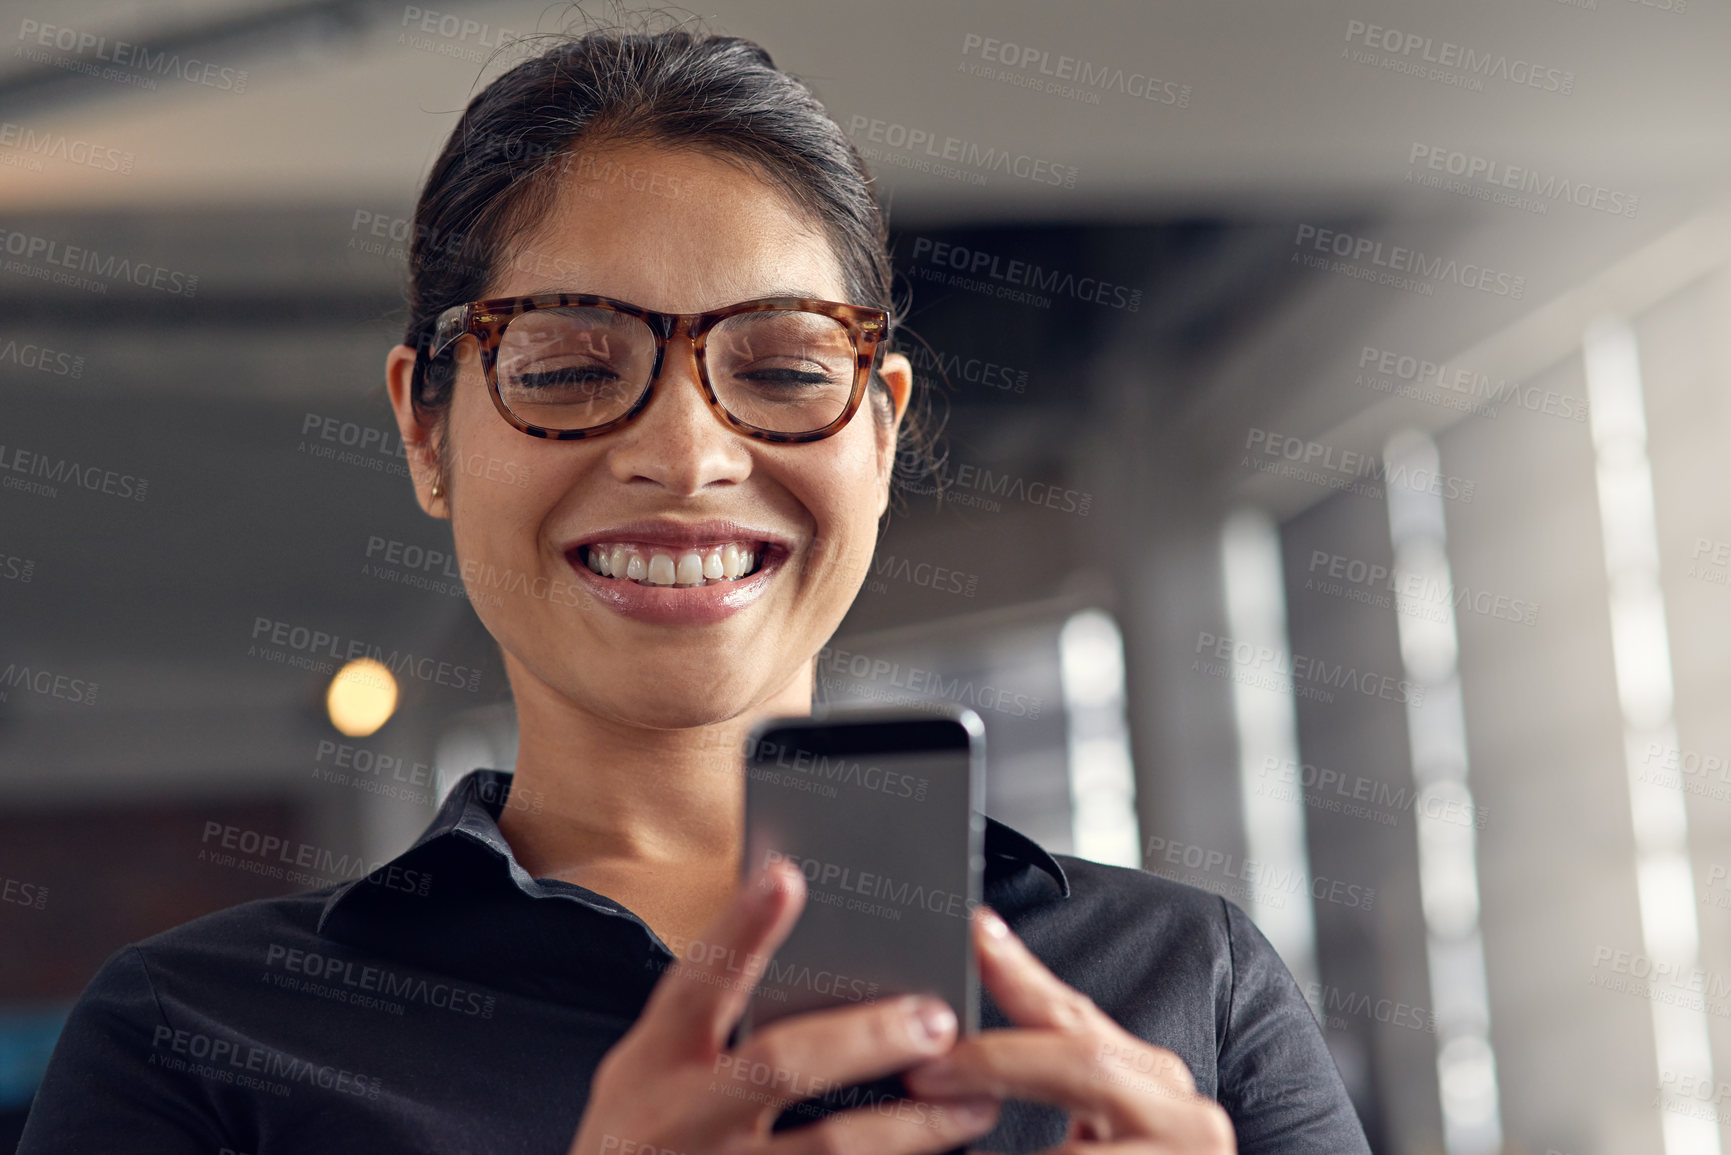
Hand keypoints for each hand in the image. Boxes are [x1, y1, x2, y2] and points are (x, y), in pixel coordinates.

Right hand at [567, 858, 1001, 1154]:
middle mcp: (680, 1119)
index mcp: (653, 1062)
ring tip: (973, 1102)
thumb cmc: (642, 1141)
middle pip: (779, 1064)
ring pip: (827, 1149)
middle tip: (936, 1017)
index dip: (742, 928)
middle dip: (866, 1037)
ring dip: (912, 1126)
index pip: (698, 980)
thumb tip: (790, 929)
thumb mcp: (648, 1075)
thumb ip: (708, 1022)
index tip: (788, 876)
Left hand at [901, 907, 1236, 1153]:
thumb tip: (952, 1041)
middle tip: (922, 1071)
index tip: (973, 931)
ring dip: (1001, 1106)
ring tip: (935, 1122)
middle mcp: (1185, 1116)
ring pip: (1070, 1142)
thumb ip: (1049, 1074)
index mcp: (1156, 1081)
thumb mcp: (1091, 1116)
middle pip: (1080, 1061)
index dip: (1020, 971)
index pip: (1076, 1014)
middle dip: (995, 1060)